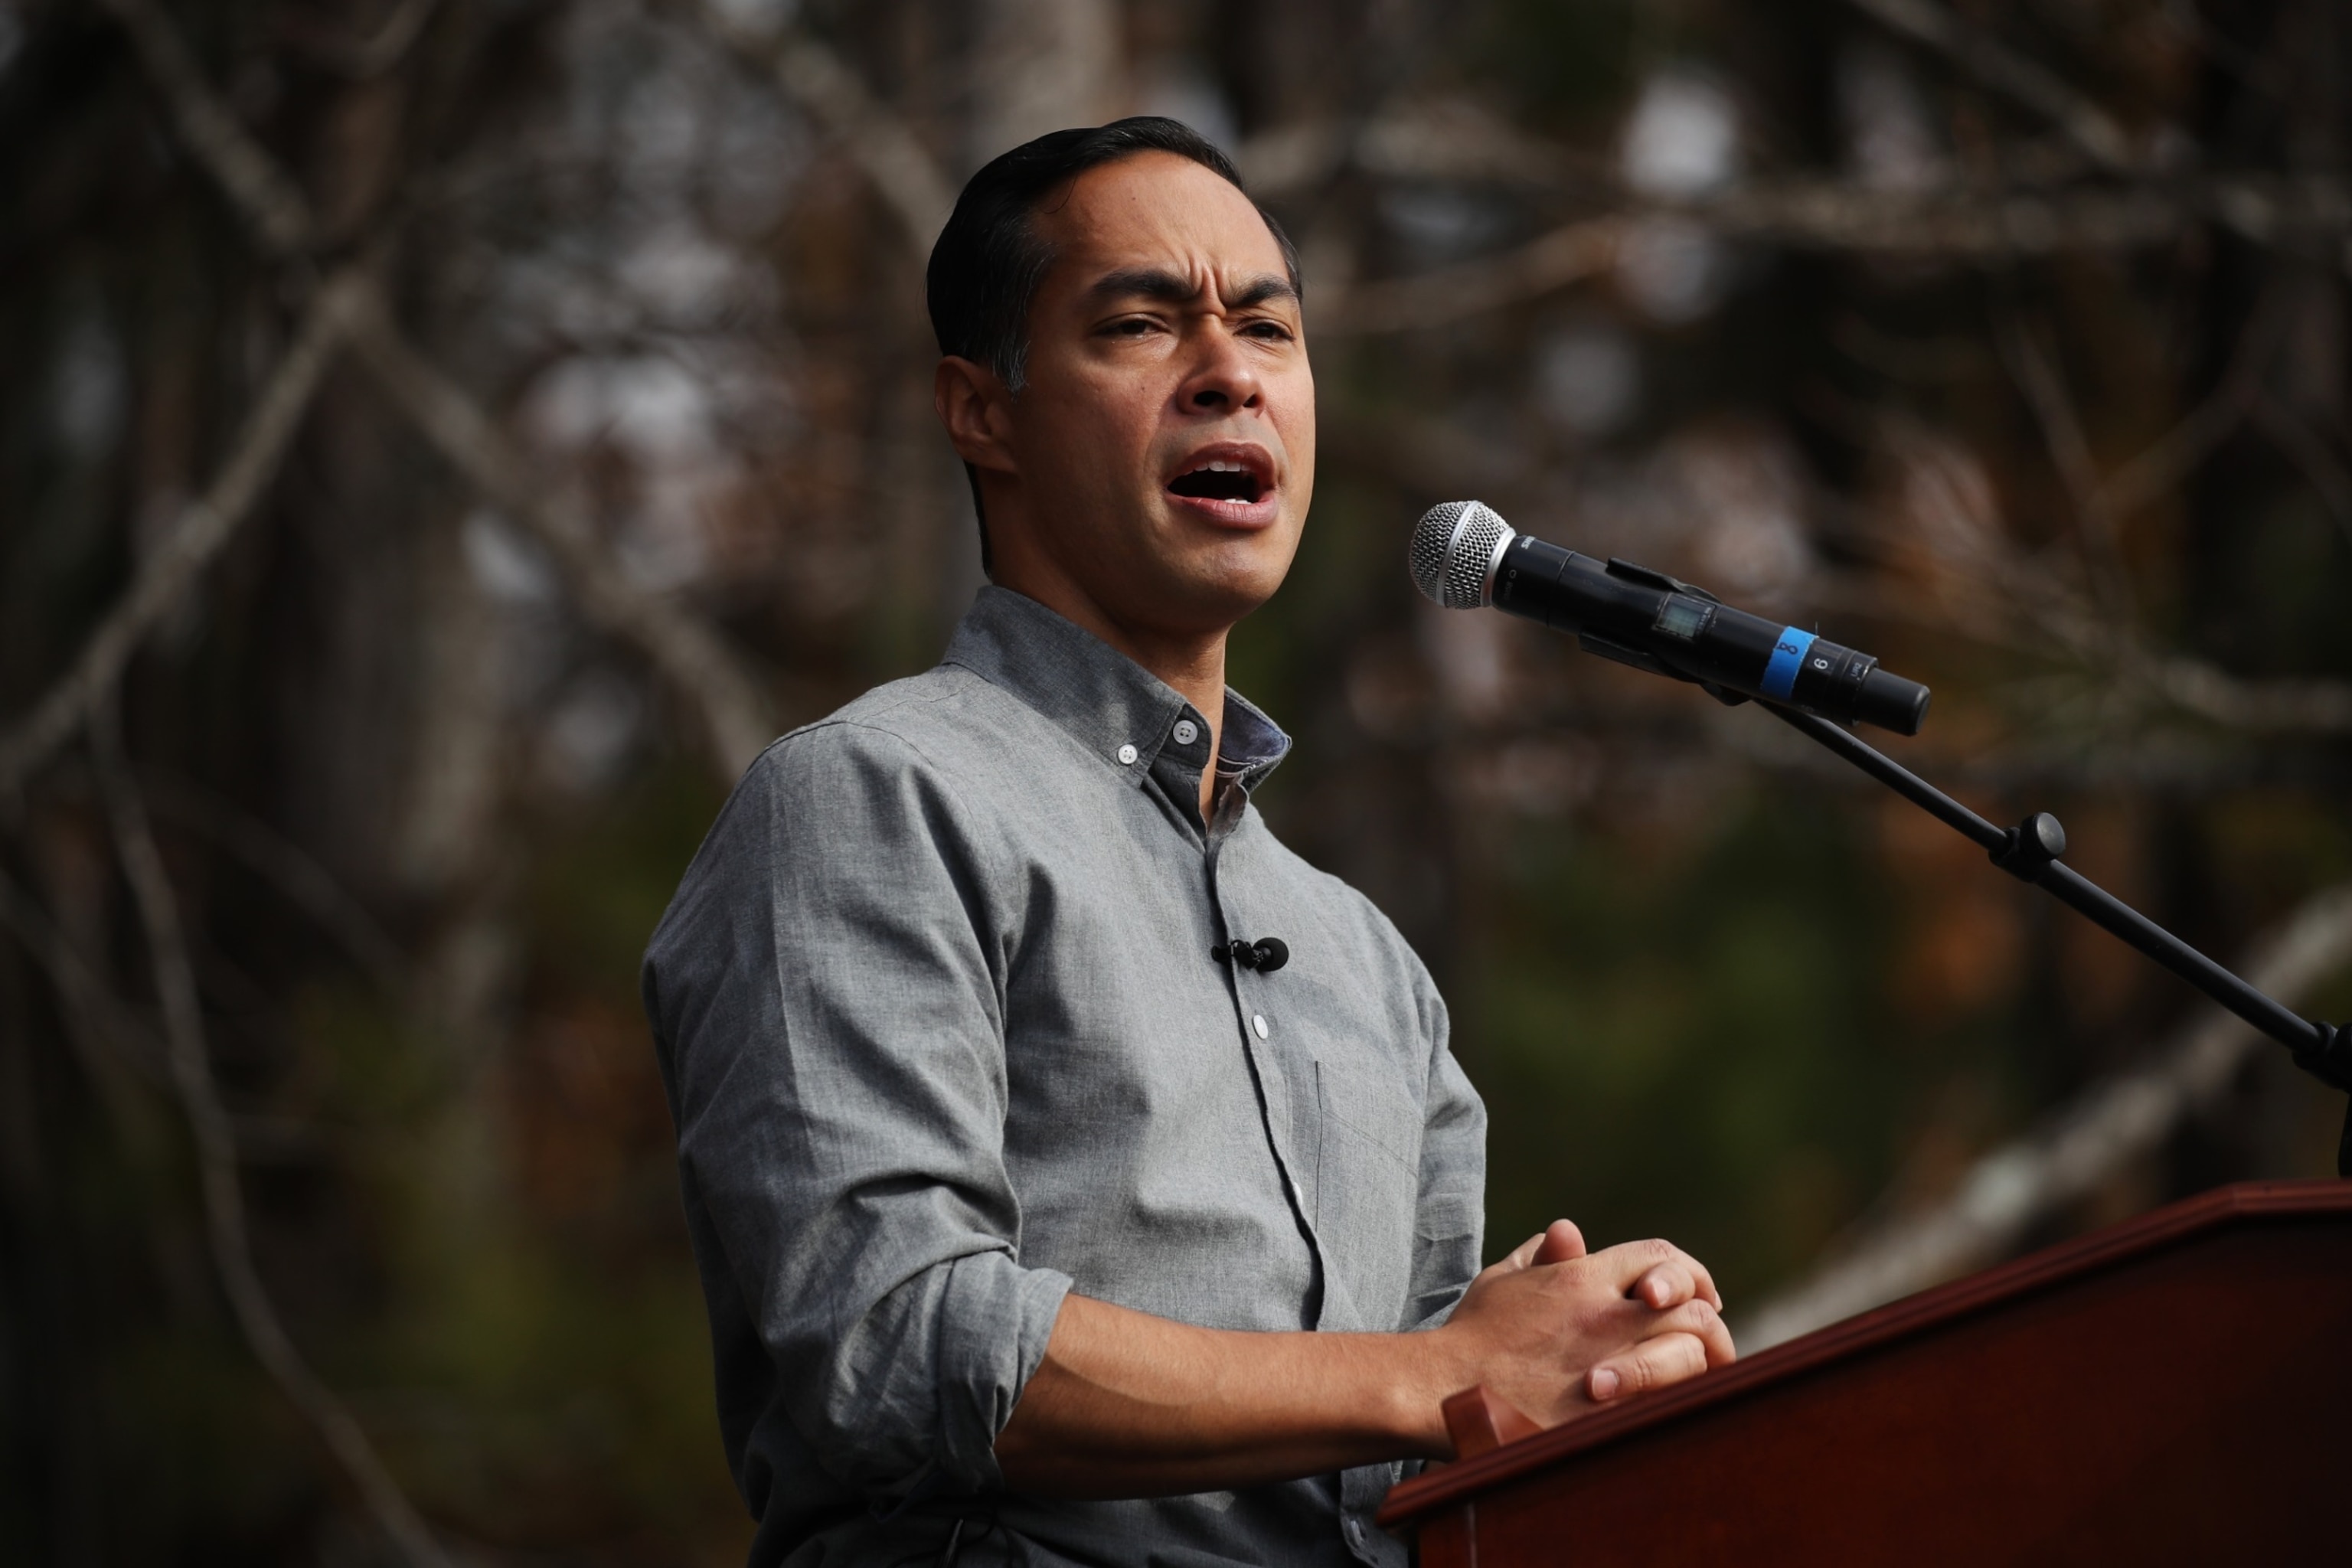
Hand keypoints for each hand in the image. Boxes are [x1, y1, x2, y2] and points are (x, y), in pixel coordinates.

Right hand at [1429, 1219, 1735, 1439]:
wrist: (1443, 1389)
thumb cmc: (1471, 1335)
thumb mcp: (1502, 1281)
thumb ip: (1541, 1255)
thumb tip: (1570, 1233)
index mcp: (1580, 1277)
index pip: (1660, 1256)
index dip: (1688, 1273)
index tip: (1699, 1294)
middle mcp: (1602, 1315)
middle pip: (1689, 1305)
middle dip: (1709, 1321)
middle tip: (1711, 1341)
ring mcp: (1608, 1365)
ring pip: (1689, 1353)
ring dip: (1703, 1363)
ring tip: (1702, 1375)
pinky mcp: (1608, 1414)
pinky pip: (1670, 1402)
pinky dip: (1683, 1399)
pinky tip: (1681, 1404)